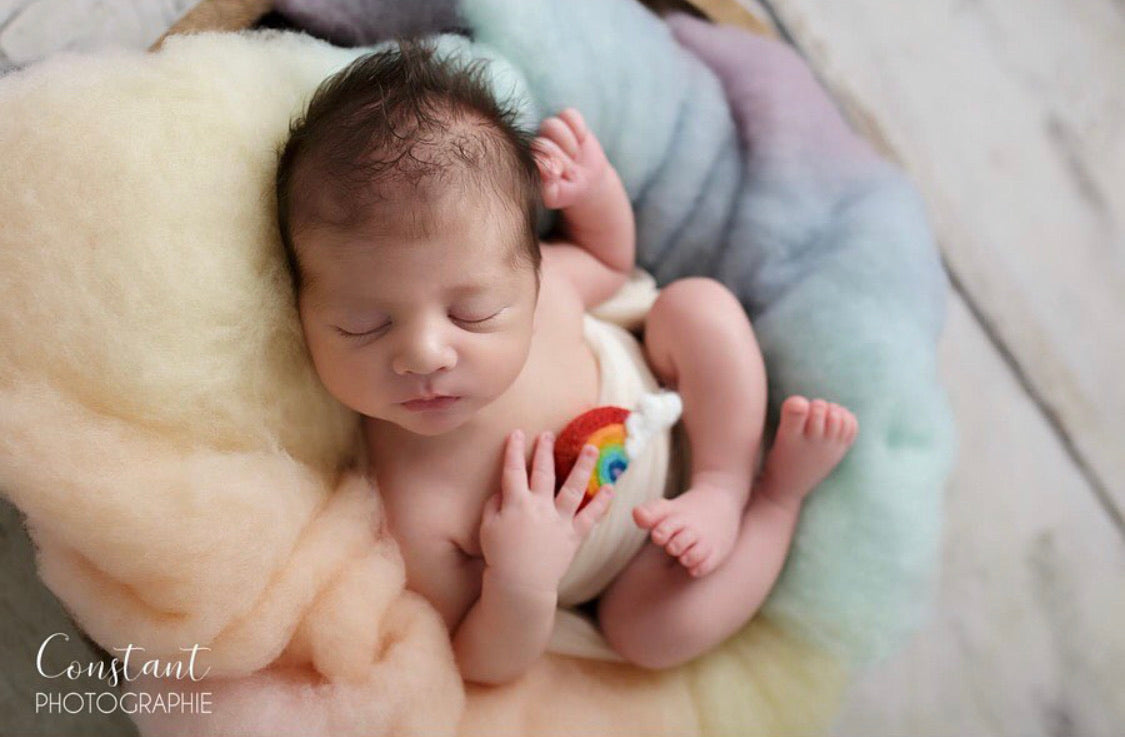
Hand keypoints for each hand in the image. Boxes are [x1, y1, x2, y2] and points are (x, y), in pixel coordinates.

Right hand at [480, 429, 613, 592]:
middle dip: (545, 450)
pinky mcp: (573, 535)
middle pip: (544, 472)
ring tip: (591, 448)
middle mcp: (539, 506)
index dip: (514, 450)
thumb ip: (493, 505)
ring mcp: (559, 520)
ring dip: (583, 466)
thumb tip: (500, 490)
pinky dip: (601, 503)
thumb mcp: (487, 528)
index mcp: (516, 503)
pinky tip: (610, 487)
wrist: (520, 585)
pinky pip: (590, 517)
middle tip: (549, 434)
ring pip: (573, 488)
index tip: (517, 433)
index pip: (513, 470)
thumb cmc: (500, 556)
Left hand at [532, 108, 610, 210]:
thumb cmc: (567, 190)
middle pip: (542, 143)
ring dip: (569, 144)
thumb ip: (547, 188)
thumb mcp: (558, 195)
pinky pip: (569, 114)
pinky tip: (581, 140)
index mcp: (524, 161)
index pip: (531, 158)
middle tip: (570, 171)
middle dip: (562, 160)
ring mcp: (547, 130)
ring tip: (574, 156)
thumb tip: (543, 168)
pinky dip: (578, 128)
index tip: (560, 178)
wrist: (587, 181)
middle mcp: (533, 143)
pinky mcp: (564, 119)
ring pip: (553, 125)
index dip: (549, 168)